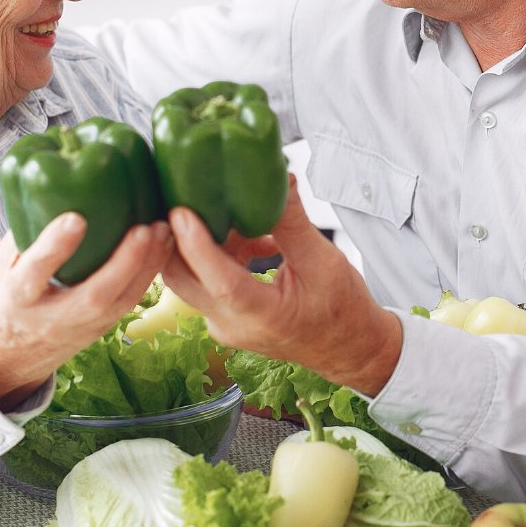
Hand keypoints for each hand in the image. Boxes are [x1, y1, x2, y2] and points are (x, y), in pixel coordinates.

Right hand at [0, 216, 171, 409]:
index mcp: (18, 297)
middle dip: (123, 263)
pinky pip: (130, 302)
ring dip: (147, 267)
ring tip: (163, 230)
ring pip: (121, 302)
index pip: (35, 273)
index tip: (75, 219)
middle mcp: (52, 317)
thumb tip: (53, 188)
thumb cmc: (6, 297)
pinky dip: (150, 273)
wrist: (10, 355)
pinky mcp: (102, 328)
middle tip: (144, 229)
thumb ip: (25, 234)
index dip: (55, 248)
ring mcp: (81, 327)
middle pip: (94, 296)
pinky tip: (164, 246)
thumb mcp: (2, 266)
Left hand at [162, 178, 401, 395]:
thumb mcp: (324, 261)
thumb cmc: (342, 311)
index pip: (220, 282)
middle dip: (178, 236)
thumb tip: (279, 178)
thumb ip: (294, 222)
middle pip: (184, 278)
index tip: (182, 211)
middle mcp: (233, 325)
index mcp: (263, 316)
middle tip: (186, 195)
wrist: (347, 348)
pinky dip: (219, 252)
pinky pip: (203, 279)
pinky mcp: (221, 316)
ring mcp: (222, 323)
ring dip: (203, 240)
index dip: (197, 245)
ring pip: (189, 276)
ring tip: (234, 213)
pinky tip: (250, 237)